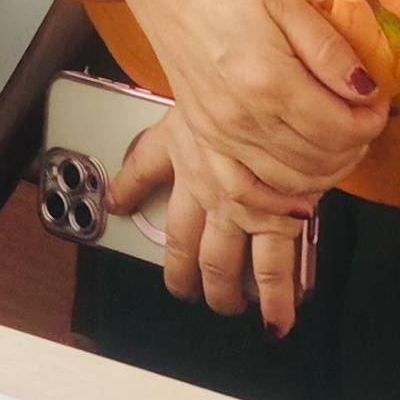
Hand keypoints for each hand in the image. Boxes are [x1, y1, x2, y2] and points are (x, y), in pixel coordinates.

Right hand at [101, 0, 386, 196]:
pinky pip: (243, 191)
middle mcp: (244, 119)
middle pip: (320, 159)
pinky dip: (276, 203)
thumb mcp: (286, 2)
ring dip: (327, 172)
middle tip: (363, 120)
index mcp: (270, 81)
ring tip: (339, 144)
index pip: (341, 129)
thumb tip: (367, 90)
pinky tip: (297, 197)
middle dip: (355, 146)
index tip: (377, 102)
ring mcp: (220, 134)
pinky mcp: (204, 138)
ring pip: (291, 181)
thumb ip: (328, 50)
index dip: (371, 122)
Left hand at [104, 106, 316, 334]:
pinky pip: (275, 267)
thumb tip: (125, 176)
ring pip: (223, 265)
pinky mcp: (278, 219)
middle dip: (183, 274)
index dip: (127, 190)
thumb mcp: (191, 94)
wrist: (275, 92)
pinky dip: (279, 296)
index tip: (117, 204)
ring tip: (228, 307)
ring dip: (224, 292)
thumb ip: (160, 131)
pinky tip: (282, 315)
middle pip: (183, 244)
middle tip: (184, 290)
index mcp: (183, 149)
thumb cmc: (242, 84)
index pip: (142, 171)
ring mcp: (240, 207)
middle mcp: (205, 185)